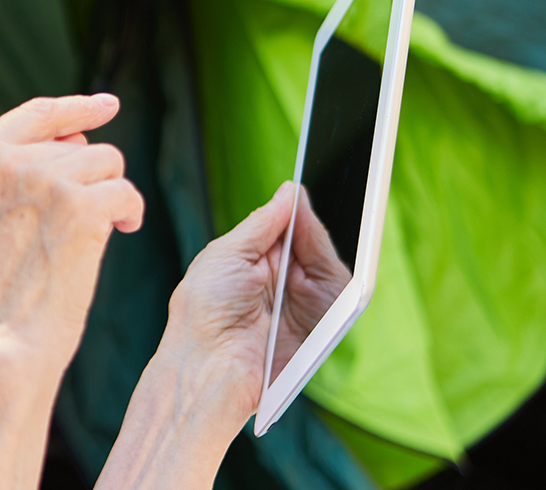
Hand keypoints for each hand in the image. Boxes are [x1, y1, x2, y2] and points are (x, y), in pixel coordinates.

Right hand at [0, 94, 144, 365]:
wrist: (1, 343)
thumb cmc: (0, 293)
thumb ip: (17, 172)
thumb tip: (80, 137)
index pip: (35, 114)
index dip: (76, 108)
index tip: (107, 105)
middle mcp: (2, 161)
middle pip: (81, 145)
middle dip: (94, 181)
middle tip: (80, 228)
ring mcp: (40, 179)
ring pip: (109, 163)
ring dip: (112, 197)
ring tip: (94, 237)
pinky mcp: (78, 204)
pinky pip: (126, 191)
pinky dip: (130, 214)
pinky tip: (118, 236)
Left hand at [159, 181, 350, 432]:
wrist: (210, 362)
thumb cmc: (205, 310)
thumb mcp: (228, 252)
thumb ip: (264, 222)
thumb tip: (290, 191)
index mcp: (255, 263)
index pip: (286, 228)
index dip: (296, 208)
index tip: (302, 184)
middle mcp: (282, 281)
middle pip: (311, 240)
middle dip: (308, 219)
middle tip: (302, 200)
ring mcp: (304, 301)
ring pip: (326, 259)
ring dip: (317, 238)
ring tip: (304, 222)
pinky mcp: (322, 321)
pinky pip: (340, 287)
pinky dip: (330, 262)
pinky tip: (315, 244)